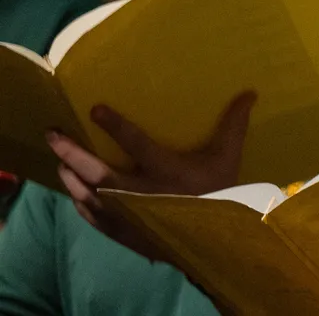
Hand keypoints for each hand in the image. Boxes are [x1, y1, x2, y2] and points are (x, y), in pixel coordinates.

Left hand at [48, 91, 256, 255]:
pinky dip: (80, 202)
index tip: (95, 110)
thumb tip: (250, 94)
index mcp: (166, 171)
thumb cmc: (220, 194)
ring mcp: (127, 214)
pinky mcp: (123, 231)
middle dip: (72, 151)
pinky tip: (74, 191)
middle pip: (97, 171)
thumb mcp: (228, 159)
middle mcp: (141, 192)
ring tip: (60, 160)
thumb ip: (234, 126)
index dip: (115, 126)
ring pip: (88, 193)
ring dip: (70, 175)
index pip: (135, 143)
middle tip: (53, 133)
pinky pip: (92, 216)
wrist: (216, 240)